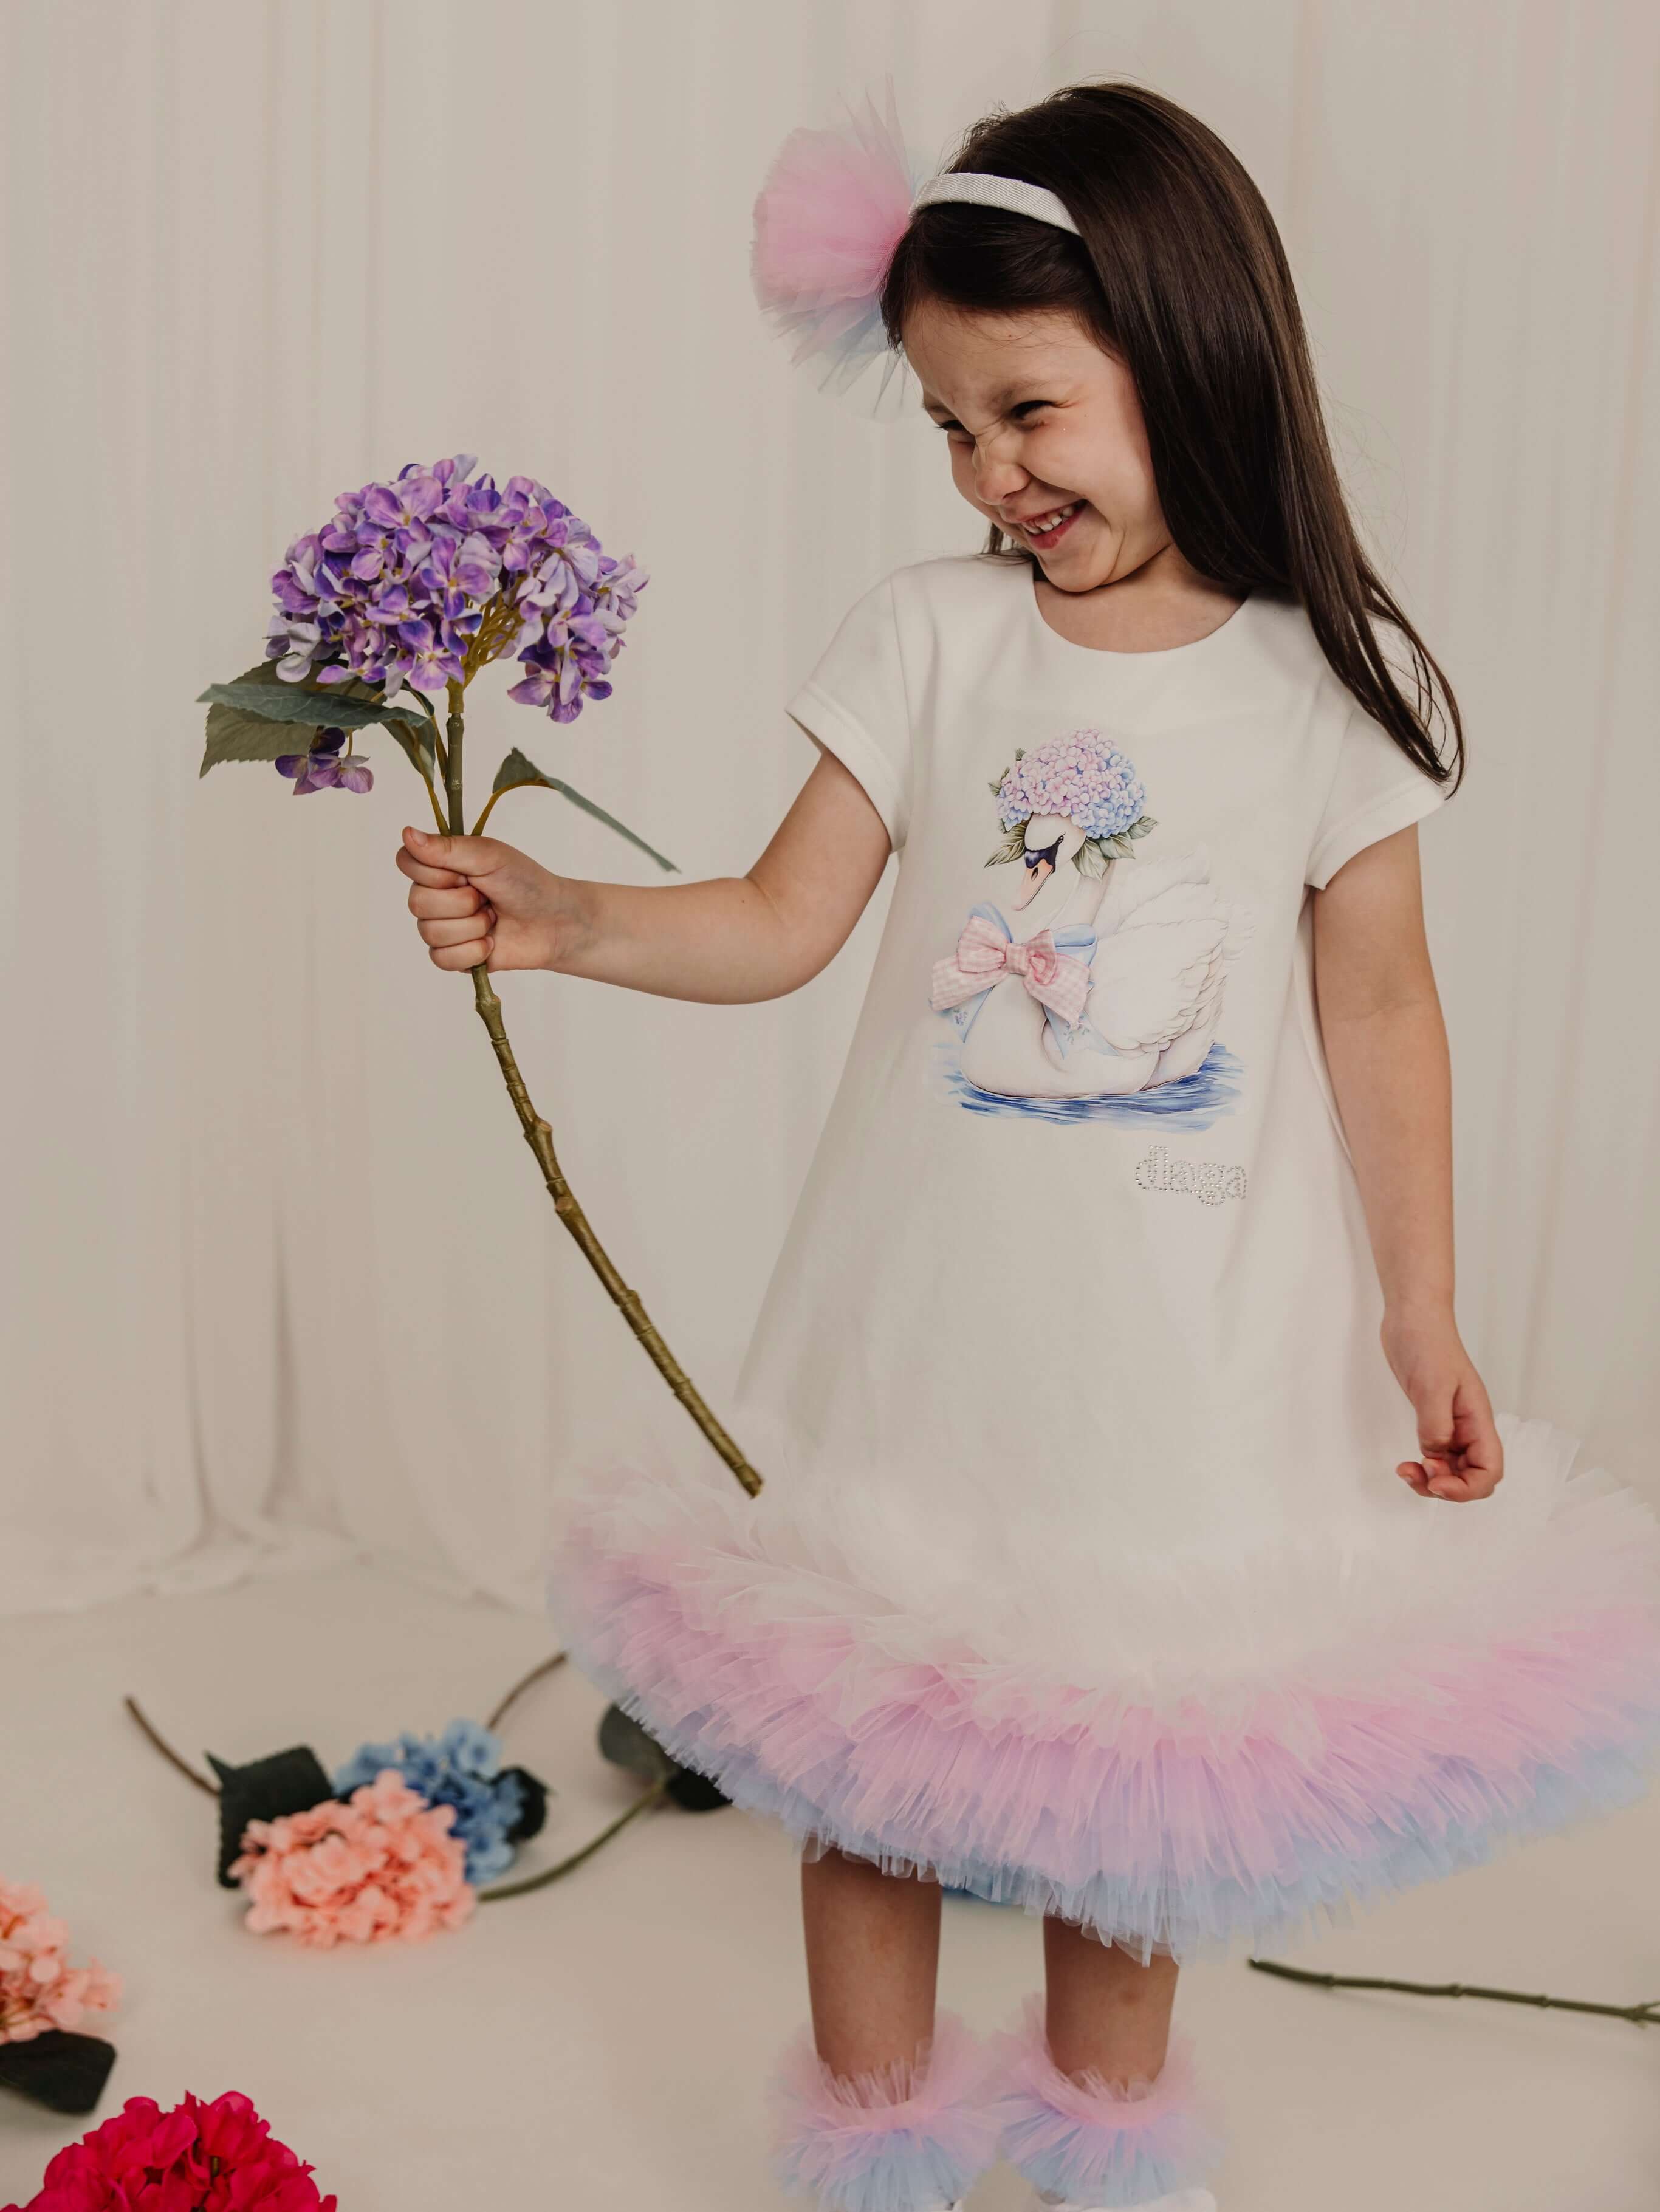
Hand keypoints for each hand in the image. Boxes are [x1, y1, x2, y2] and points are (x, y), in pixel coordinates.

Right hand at [394, 826, 583, 972]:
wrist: (554, 922)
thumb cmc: (525, 883)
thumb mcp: (489, 856)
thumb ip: (446, 848)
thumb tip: (406, 833)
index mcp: (441, 865)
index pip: (406, 862)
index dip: (434, 871)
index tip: (464, 872)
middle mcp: (435, 895)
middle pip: (416, 902)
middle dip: (461, 902)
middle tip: (487, 897)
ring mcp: (442, 927)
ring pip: (429, 932)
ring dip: (471, 926)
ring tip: (493, 918)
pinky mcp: (452, 956)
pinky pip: (441, 958)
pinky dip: (472, 951)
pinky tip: (490, 943)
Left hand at [1381, 1306, 1503, 1501]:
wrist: (1413, 1317)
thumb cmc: (1428, 1343)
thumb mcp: (1433, 1384)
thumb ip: (1436, 1423)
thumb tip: (1436, 1454)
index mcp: (1478, 1419)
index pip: (1490, 1469)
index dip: (1468, 1488)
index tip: (1438, 1483)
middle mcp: (1469, 1427)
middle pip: (1473, 1476)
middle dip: (1448, 1488)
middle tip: (1418, 1475)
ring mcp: (1451, 1424)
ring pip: (1453, 1470)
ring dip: (1432, 1480)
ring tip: (1406, 1470)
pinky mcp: (1432, 1419)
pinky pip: (1436, 1455)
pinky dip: (1423, 1466)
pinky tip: (1406, 1462)